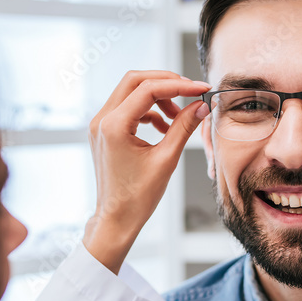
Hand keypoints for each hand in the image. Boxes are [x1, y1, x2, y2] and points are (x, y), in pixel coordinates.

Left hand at [84, 70, 210, 273]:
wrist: (116, 219)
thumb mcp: (167, 159)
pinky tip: (165, 127)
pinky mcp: (104, 132)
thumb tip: (201, 106)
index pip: (148, 89)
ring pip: (130, 92)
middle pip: (135, 80)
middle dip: (165, 82)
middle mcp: (102, 120)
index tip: (200, 88)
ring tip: (179, 117)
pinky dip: (148, 111)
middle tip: (190, 92)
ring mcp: (100, 125)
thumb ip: (184, 127)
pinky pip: (127, 108)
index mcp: (114, 126)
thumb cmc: (137, 197)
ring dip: (157, 97)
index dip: (179, 86)